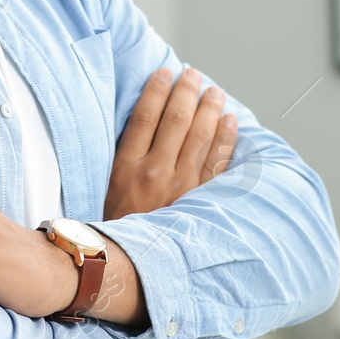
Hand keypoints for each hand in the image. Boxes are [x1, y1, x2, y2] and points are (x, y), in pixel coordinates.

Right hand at [103, 65, 237, 220]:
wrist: (129, 265)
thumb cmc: (118, 224)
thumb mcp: (109, 187)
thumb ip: (126, 157)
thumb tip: (144, 122)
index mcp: (127, 168)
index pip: (145, 117)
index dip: (157, 90)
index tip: (165, 72)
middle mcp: (155, 173)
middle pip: (176, 120)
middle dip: (187, 91)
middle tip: (193, 75)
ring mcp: (181, 187)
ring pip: (200, 136)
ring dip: (210, 108)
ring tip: (214, 91)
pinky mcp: (199, 200)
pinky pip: (217, 162)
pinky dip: (225, 138)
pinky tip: (230, 121)